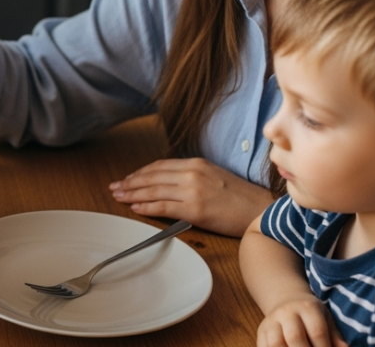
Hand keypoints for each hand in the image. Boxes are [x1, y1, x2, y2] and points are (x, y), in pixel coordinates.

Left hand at [109, 157, 274, 236]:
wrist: (260, 210)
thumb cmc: (239, 197)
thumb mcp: (213, 176)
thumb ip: (191, 176)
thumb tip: (168, 183)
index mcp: (196, 164)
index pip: (159, 166)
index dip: (139, 173)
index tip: (127, 178)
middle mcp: (192, 174)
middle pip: (152, 177)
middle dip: (130, 182)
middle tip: (114, 187)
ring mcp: (192, 191)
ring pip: (153, 191)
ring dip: (132, 194)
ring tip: (119, 197)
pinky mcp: (195, 209)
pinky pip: (163, 207)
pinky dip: (146, 207)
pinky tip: (135, 208)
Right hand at [257, 297, 345, 346]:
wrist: (286, 301)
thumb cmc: (311, 315)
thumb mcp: (326, 319)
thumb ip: (335, 337)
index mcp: (307, 307)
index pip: (317, 332)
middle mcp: (286, 312)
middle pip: (295, 337)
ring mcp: (271, 321)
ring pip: (276, 343)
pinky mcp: (261, 331)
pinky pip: (264, 346)